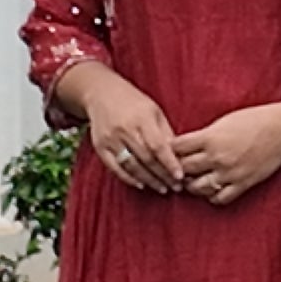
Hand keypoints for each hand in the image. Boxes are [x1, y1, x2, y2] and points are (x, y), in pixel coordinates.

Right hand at [64, 66, 183, 193]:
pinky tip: (141, 185)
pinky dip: (129, 178)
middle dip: (163, 175)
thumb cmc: (132, 101)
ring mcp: (110, 139)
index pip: (158, 146)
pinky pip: (115, 168)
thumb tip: (179, 155)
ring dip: (148, 180)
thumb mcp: (153, 110)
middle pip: (146, 159)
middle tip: (176, 186)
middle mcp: (125, 129)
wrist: (101, 93)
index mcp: (141, 118)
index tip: (180, 176)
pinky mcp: (100, 147)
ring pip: (132, 166)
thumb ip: (165, 132)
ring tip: (162, 188)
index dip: (170, 163)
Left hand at [174, 104, 280, 206]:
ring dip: (191, 185)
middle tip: (174, 168)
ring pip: (197, 188)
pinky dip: (212, 196)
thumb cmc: (254, 120)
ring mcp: (230, 173)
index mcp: (210, 138)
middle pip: (183, 169)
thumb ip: (204, 135)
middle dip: (176, 169)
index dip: (169, 150)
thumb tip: (185, 146)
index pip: (177, 148)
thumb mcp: (224, 122)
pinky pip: (219, 198)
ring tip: (191, 180)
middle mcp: (217, 157)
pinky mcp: (242, 184)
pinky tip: (211, 188)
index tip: (168, 151)